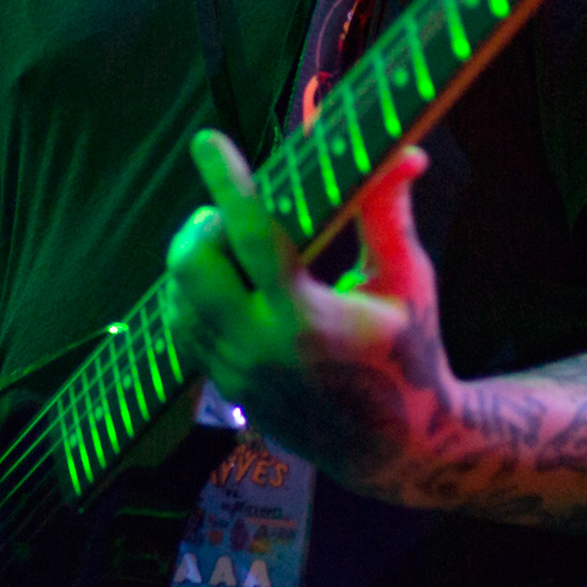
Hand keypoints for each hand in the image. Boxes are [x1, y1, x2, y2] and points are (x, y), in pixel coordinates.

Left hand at [163, 130, 451, 490]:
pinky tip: (220, 282)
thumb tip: (406, 153)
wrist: (393, 446)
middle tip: (228, 213)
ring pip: (178, 299)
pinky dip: (189, 296)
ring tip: (226, 243)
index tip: (207, 140)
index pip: (253, 236)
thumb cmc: (409, 355)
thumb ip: (390, 216)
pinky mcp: (227, 390)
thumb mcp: (407, 284)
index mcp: (308, 318)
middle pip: (193, 266)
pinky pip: (184, 332)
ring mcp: (237, 374)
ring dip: (193, 260)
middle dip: (203, 225)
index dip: (228, 181)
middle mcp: (261, 347)